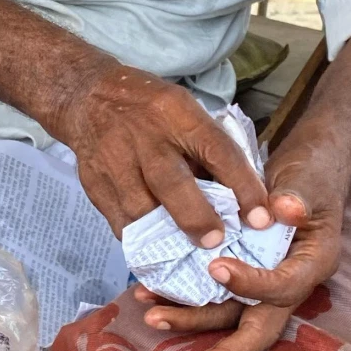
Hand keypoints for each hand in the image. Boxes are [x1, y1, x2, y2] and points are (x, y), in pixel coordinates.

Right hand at [54, 60, 272, 243]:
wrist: (88, 97)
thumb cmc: (150, 108)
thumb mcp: (184, 111)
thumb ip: (206, 150)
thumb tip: (239, 198)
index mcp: (177, 113)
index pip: (217, 151)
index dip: (243, 187)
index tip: (261, 218)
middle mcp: (145, 136)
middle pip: (172, 183)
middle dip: (198, 217)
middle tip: (217, 242)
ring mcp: (115, 160)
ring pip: (141, 209)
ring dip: (168, 236)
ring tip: (189, 252)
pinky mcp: (94, 182)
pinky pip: (120, 221)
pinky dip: (142, 239)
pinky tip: (158, 247)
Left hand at [137, 126, 350, 350]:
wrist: (305, 169)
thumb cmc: (309, 174)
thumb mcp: (307, 180)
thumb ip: (296, 196)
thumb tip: (286, 208)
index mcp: (312, 264)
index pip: (284, 287)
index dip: (252, 284)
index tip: (216, 268)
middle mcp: (289, 283)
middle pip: (260, 327)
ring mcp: (263, 284)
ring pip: (228, 315)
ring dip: (191, 320)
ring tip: (152, 317)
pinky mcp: (242, 277)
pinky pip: (213, 296)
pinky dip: (183, 299)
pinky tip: (150, 296)